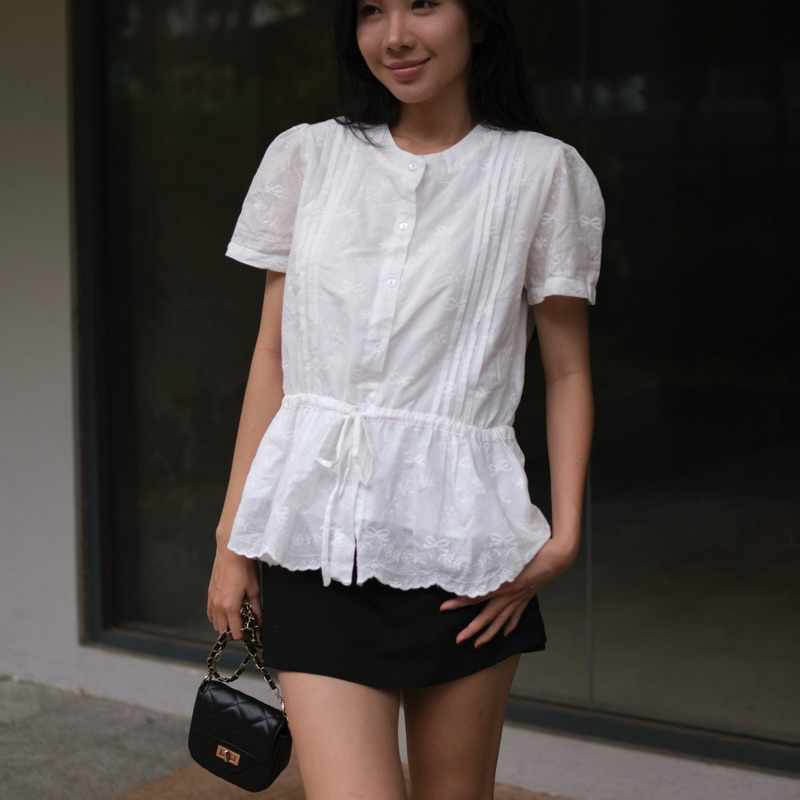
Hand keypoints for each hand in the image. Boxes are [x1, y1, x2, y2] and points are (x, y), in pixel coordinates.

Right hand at [207, 545, 261, 640]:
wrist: (231, 551)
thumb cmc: (244, 568)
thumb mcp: (254, 589)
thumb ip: (256, 609)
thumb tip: (260, 622)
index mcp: (230, 607)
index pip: (235, 632)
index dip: (245, 635)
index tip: (252, 631)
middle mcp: (218, 606)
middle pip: (223, 631)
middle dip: (235, 633)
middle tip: (246, 627)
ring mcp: (211, 600)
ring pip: (215, 623)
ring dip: (225, 626)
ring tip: (237, 620)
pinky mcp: (209, 594)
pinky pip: (210, 613)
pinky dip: (216, 618)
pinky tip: (225, 614)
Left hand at [440, 537, 576, 647]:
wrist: (554, 559)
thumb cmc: (530, 552)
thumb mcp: (506, 555)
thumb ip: (489, 563)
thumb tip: (472, 567)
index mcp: (501, 585)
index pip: (474, 597)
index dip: (458, 603)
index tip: (443, 608)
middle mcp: (508, 596)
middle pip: (486, 617)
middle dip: (471, 630)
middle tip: (458, 640)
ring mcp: (518, 600)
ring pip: (500, 621)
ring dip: (489, 634)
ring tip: (478, 645)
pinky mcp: (526, 599)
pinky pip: (516, 616)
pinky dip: (510, 626)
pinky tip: (505, 634)